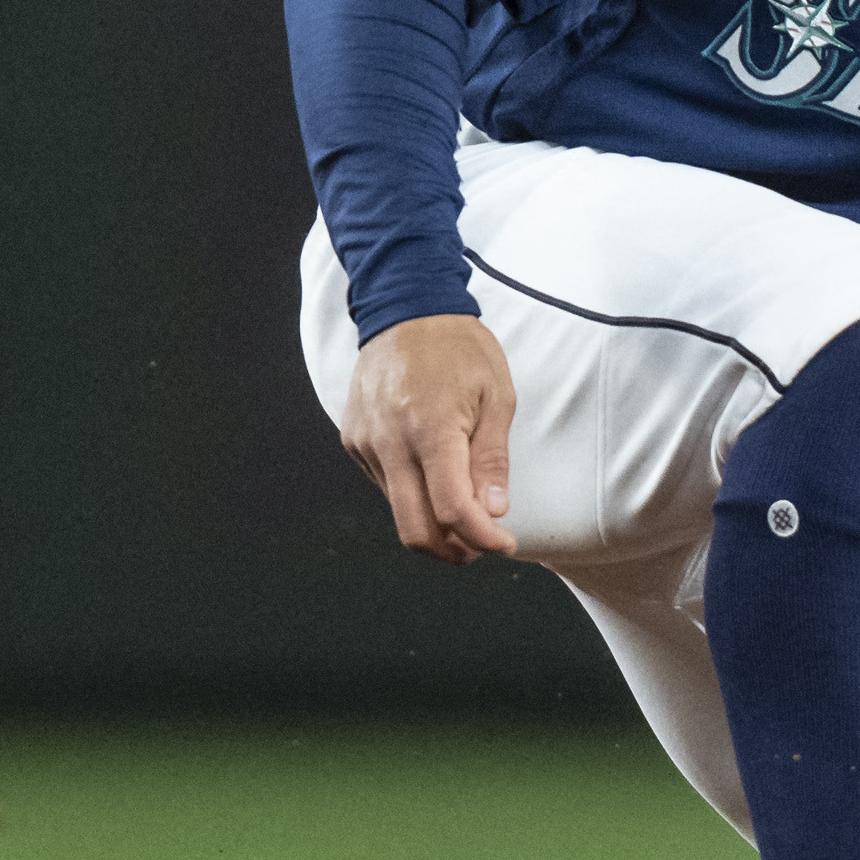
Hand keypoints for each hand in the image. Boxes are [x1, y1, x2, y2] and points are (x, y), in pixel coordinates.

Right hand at [339, 312, 518, 562]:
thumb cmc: (461, 350)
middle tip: (483, 546)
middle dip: (452, 550)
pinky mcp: (354, 440)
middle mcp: (390, 442)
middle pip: (415, 528)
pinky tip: (435, 473)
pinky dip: (413, 494)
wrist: (407, 310)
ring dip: (434, 523)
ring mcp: (366, 443)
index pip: (451, 509)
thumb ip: (492, 459)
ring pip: (398, 509)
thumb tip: (493, 512)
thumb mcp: (497, 396)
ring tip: (466, 508)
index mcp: (431, 429)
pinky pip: (384, 484)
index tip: (505, 544)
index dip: (482, 539)